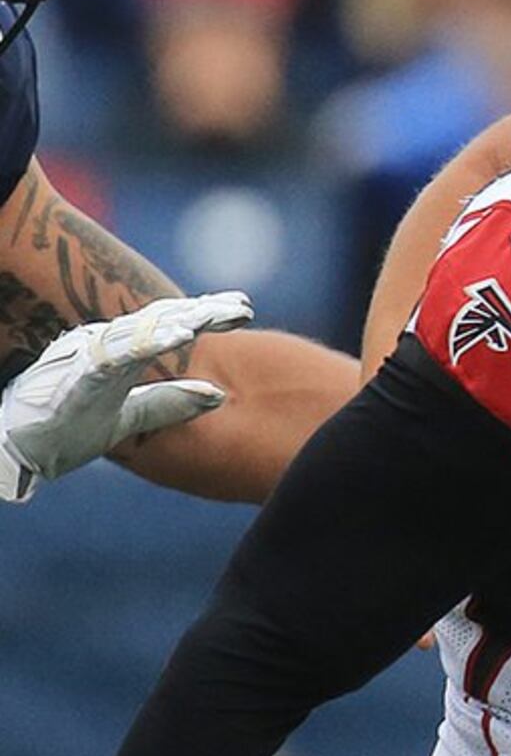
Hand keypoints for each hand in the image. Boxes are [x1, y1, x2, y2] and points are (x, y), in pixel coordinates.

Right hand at [0, 291, 254, 502]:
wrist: (15, 448)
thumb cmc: (65, 427)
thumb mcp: (126, 419)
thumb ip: (167, 405)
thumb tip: (219, 395)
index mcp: (116, 354)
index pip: (165, 328)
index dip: (202, 315)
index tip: (243, 309)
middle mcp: (102, 347)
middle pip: (156, 323)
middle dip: (199, 312)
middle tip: (241, 306)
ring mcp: (86, 359)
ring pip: (135, 334)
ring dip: (173, 325)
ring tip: (206, 321)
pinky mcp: (75, 379)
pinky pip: (112, 358)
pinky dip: (142, 347)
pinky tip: (174, 338)